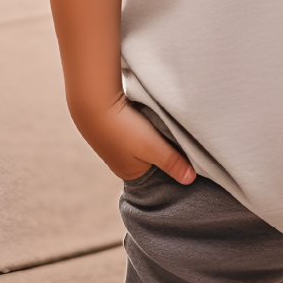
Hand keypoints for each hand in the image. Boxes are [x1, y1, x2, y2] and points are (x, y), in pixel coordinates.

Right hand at [75, 93, 196, 184]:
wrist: (92, 102)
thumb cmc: (124, 129)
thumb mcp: (154, 148)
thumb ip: (173, 163)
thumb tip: (190, 180)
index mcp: (130, 173)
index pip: (159, 173)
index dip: (172, 163)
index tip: (185, 151)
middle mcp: (121, 162)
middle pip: (151, 158)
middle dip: (162, 148)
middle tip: (175, 135)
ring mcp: (115, 145)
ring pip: (143, 142)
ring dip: (152, 134)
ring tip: (160, 124)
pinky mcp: (112, 127)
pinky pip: (133, 129)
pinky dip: (142, 124)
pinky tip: (145, 116)